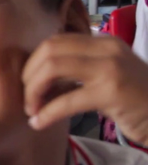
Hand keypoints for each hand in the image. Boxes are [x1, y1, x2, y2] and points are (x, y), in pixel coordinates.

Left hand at [23, 34, 147, 144]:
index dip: (33, 62)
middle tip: (27, 98)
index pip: (55, 41)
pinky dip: (47, 112)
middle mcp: (107, 49)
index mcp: (103, 42)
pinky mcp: (112, 92)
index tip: (28, 83)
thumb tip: (36, 80)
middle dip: (29, 75)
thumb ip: (77, 74)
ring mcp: (110, 68)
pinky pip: (66, 100)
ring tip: (32, 110)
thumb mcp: (105, 78)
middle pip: (49, 50)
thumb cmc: (137, 101)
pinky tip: (39, 123)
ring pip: (53, 68)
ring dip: (34, 91)